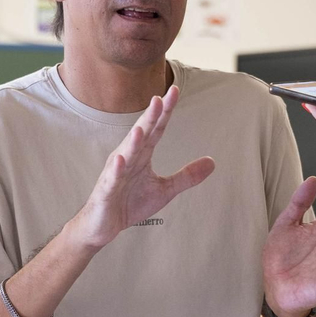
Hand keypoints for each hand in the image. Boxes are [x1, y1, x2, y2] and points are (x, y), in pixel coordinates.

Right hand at [69, 85, 215, 251]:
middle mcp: (128, 158)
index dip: (165, 112)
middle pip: (141, 135)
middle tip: (159, 98)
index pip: (156, 129)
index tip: (174, 91)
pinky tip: (120, 160)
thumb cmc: (130, 203)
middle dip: (149, 117)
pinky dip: (116, 169)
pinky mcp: (106, 190)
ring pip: (125, 153)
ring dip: (132, 141)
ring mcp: (115, 173)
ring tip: (141, 128)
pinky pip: (112, 179)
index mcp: (142, 155)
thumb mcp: (165, 190)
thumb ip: (186, 175)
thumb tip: (213, 162)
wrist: (103, 225)